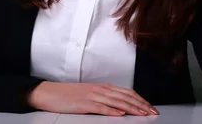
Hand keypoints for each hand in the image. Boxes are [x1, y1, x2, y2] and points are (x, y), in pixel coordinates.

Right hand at [27, 81, 158, 115]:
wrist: (49, 92)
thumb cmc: (69, 95)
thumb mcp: (90, 94)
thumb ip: (104, 98)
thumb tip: (120, 106)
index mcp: (102, 87)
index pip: (127, 92)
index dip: (140, 99)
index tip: (150, 107)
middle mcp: (100, 89)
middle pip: (125, 96)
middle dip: (141, 104)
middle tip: (152, 112)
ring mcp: (92, 96)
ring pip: (116, 101)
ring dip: (131, 107)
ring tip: (142, 113)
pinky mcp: (84, 104)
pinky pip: (100, 107)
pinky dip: (112, 110)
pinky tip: (120, 114)